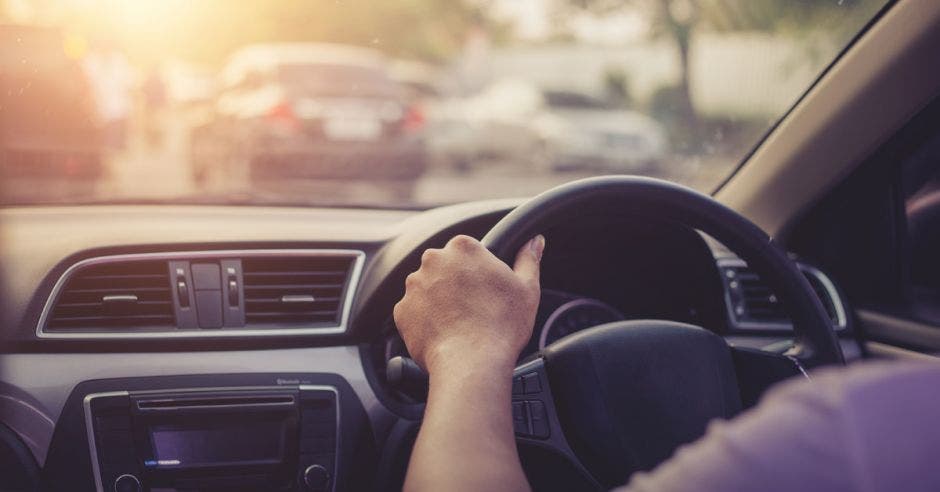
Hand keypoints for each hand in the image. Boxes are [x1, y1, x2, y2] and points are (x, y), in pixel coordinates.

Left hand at [394, 234, 544, 373]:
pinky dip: (426, 321)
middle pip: (445, 266)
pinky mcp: (402, 311)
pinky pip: (414, 312)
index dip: (478, 270)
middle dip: (456, 283)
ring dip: (439, 300)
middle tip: (474, 307)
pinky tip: (445, 333)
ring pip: (427, 288)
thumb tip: (534, 242)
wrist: (471, 363)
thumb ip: (528, 259)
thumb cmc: (501, 326)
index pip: (467, 250)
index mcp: (463, 248)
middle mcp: (433, 261)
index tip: (485, 288)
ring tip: (459, 323)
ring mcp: (414, 286)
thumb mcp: (526, 288)